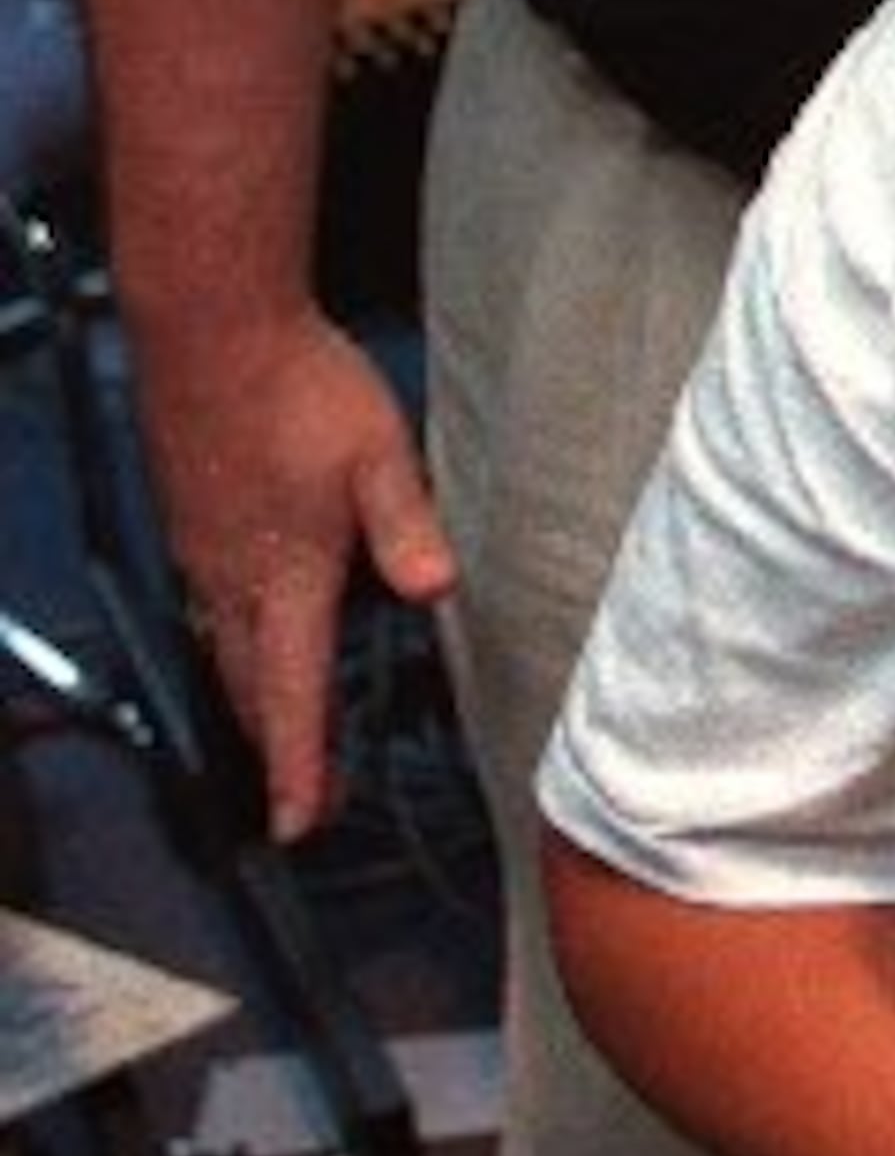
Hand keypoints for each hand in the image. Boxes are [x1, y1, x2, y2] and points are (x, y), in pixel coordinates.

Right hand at [129, 308, 456, 839]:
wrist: (212, 332)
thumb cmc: (298, 389)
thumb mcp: (378, 456)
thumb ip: (407, 527)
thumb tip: (439, 592)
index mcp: (283, 579)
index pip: (293, 697)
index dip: (300, 767)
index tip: (302, 823)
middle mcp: (232, 581)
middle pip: (254, 690)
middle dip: (282, 749)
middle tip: (310, 796)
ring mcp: (203, 554)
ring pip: (228, 652)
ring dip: (259, 701)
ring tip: (288, 731)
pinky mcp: (192, 522)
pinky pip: (212, 609)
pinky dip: (237, 645)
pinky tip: (256, 632)